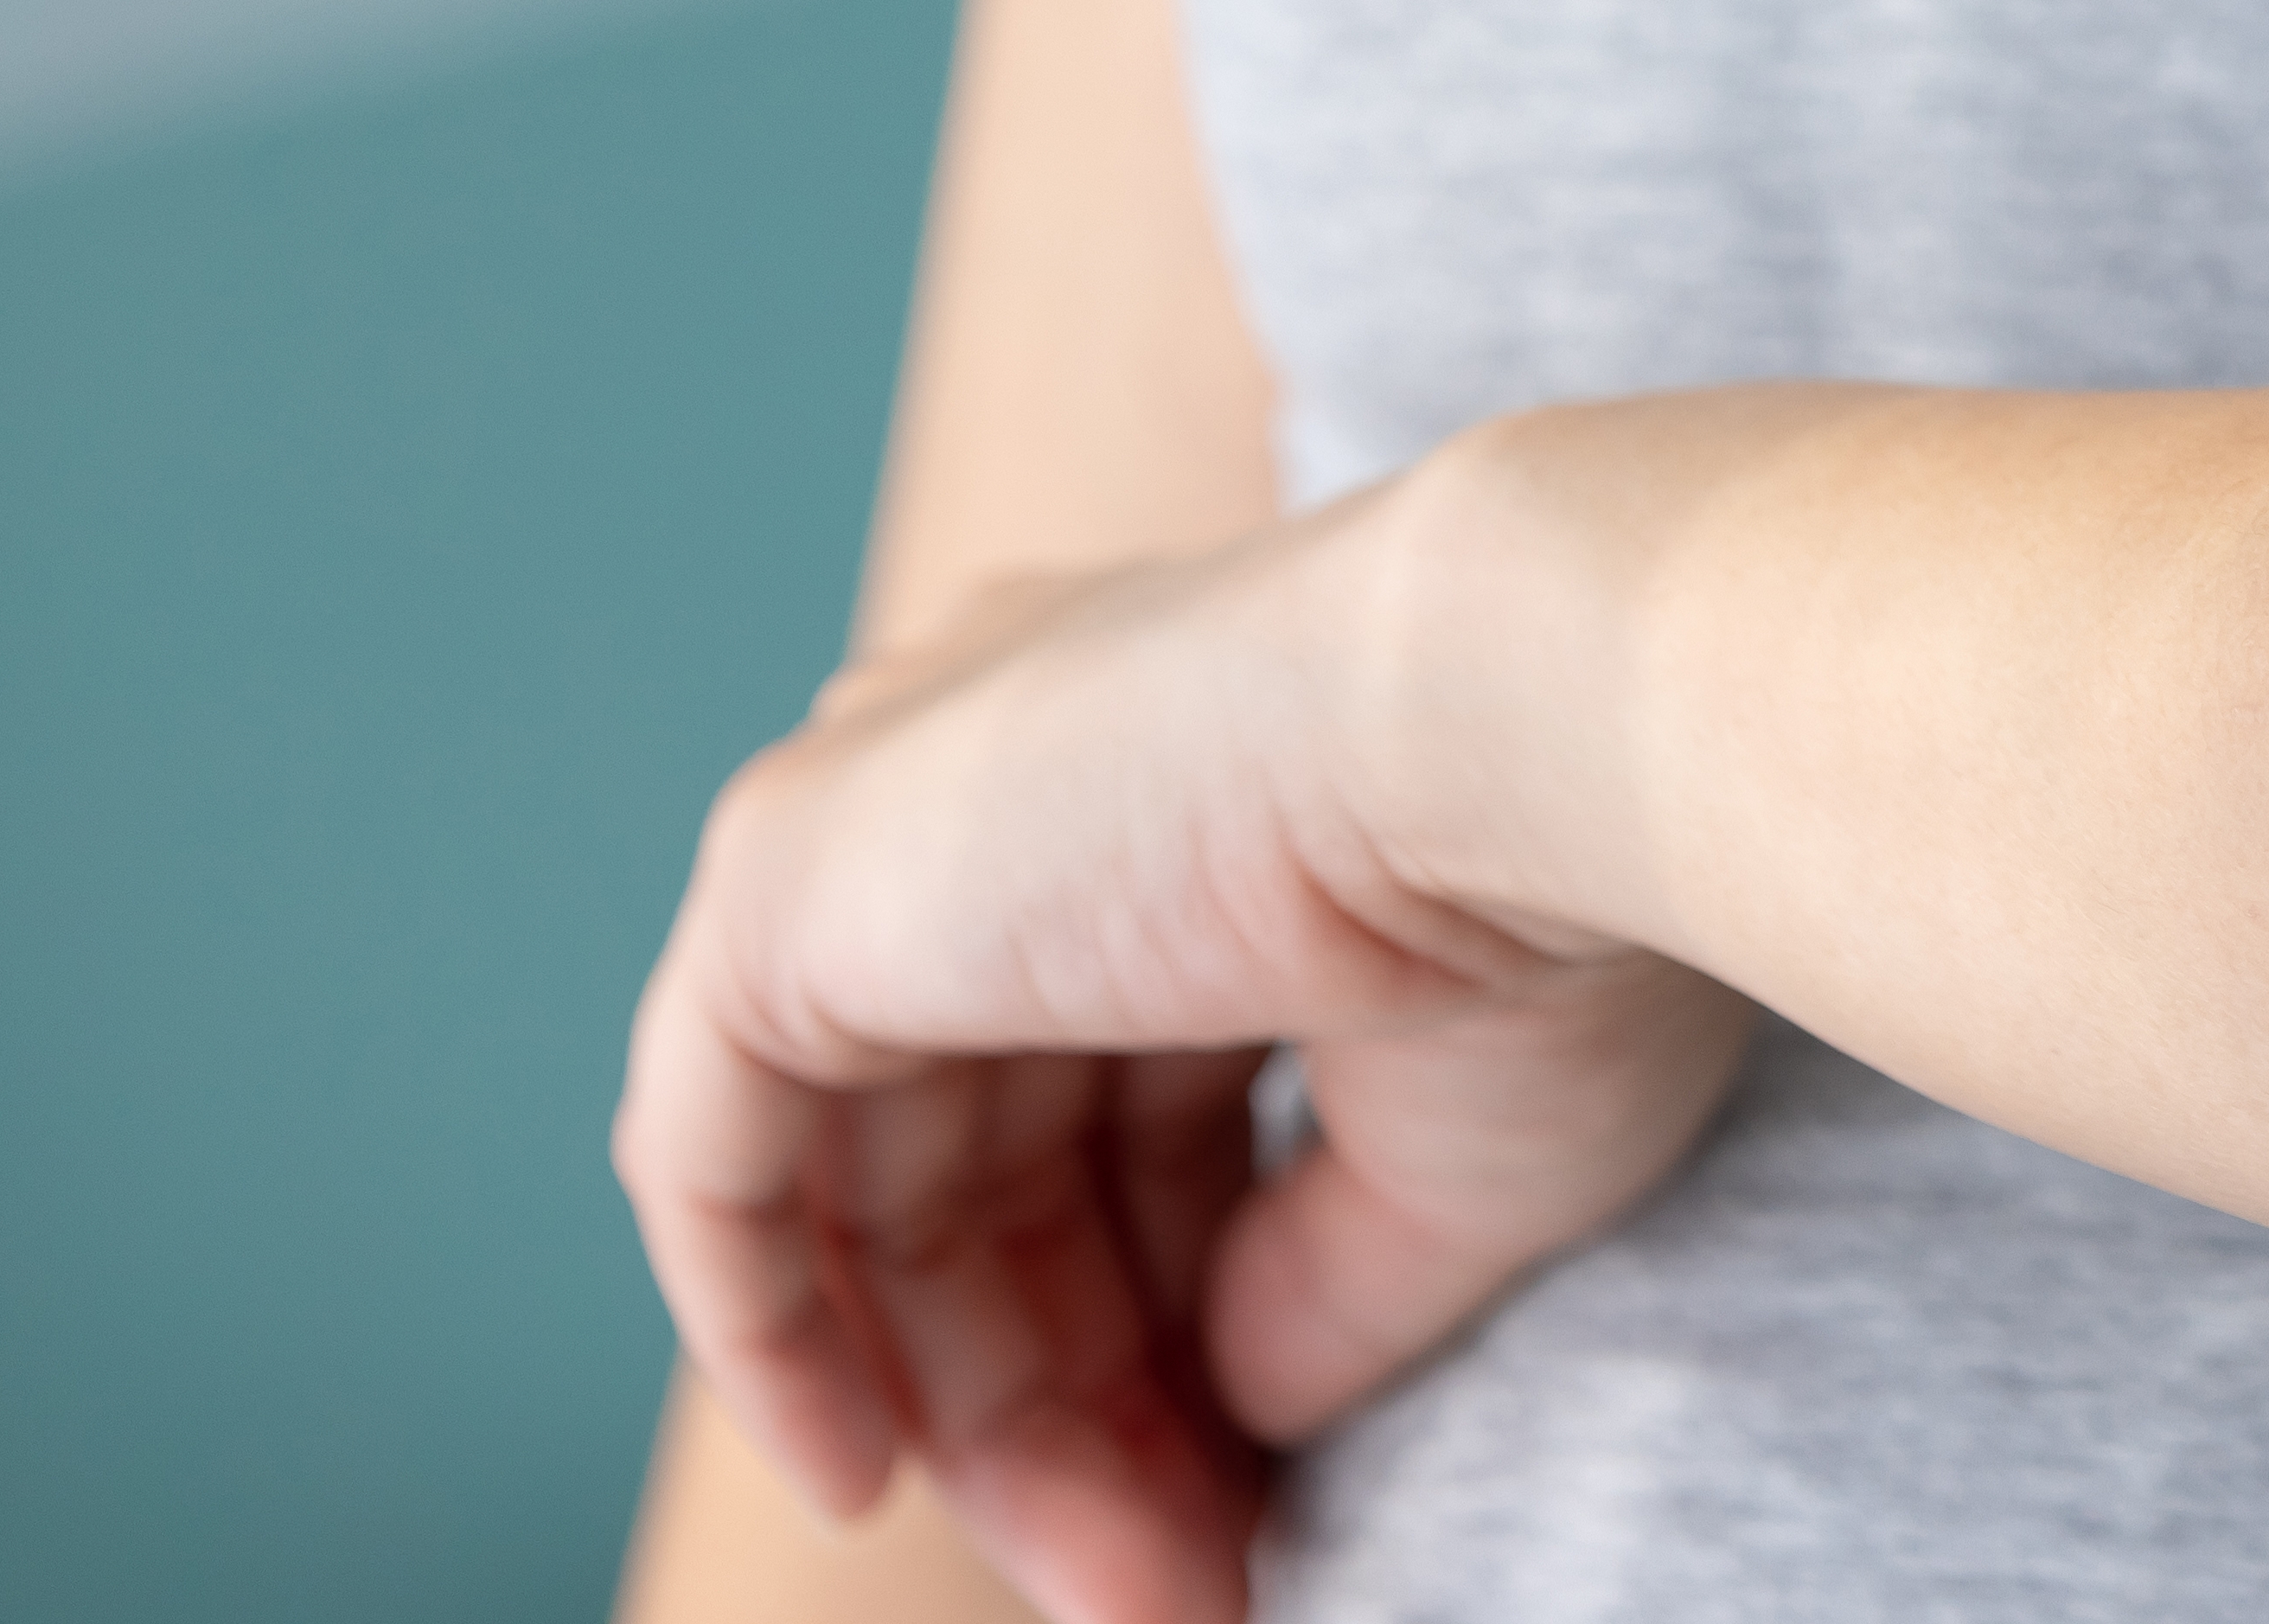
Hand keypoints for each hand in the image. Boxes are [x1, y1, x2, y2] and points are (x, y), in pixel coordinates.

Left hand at [613, 494, 1752, 1623]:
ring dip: (988, 1418)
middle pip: (1003, 1168)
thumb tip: (1231, 1414)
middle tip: (1178, 1588)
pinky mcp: (793, 874)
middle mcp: (1030, 765)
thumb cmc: (1557, 901)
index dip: (1186, 1332)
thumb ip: (1308, 1281)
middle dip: (1089, 1406)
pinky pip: (710, 1146)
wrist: (1533, 730)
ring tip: (1115, 1585)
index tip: (1256, 1508)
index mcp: (1198, 776)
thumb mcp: (1453, 1148)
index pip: (1130, 1107)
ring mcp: (898, 807)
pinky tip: (860, 1479)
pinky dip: (767, 1327)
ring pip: (880, 1183)